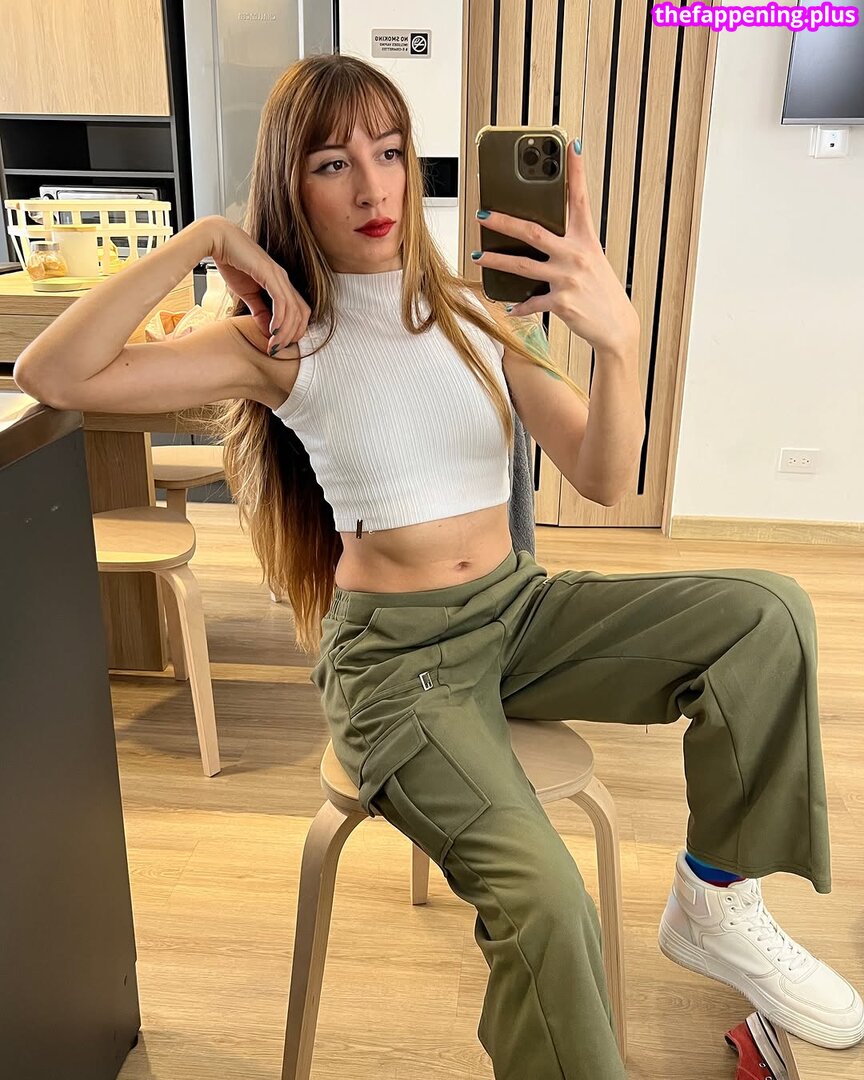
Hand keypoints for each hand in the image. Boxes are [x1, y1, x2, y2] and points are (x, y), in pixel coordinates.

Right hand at [199, 216, 310, 354]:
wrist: (218, 240)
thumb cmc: (232, 263)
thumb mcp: (247, 293)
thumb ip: (259, 310)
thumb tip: (267, 330)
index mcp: (281, 284)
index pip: (299, 311)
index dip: (294, 331)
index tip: (280, 345)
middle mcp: (284, 280)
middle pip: (301, 313)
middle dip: (292, 335)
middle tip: (277, 350)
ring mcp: (279, 276)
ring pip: (293, 310)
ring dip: (285, 332)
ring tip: (273, 345)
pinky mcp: (270, 273)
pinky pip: (282, 301)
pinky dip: (280, 319)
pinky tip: (272, 331)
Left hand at [473, 141, 638, 357]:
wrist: (617, 326)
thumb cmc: (602, 292)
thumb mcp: (593, 260)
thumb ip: (570, 246)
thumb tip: (542, 237)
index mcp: (586, 240)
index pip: (580, 198)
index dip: (576, 171)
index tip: (570, 145)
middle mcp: (576, 255)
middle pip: (533, 231)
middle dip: (503, 222)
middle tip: (482, 214)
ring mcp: (567, 278)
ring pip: (523, 266)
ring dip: (496, 261)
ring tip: (478, 257)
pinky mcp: (561, 302)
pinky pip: (531, 303)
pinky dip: (518, 306)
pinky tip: (508, 308)